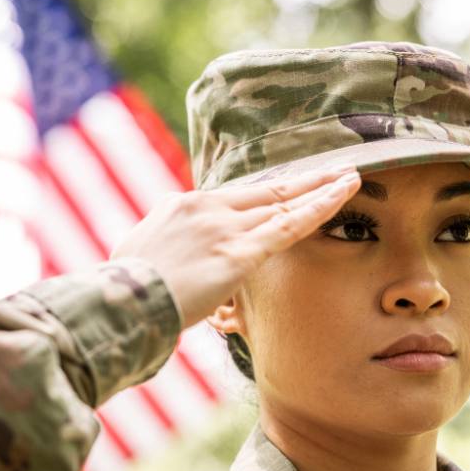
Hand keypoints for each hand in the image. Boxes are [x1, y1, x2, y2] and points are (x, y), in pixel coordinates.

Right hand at [110, 167, 362, 328]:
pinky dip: (320, 207)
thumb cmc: (123, 288)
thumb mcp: (138, 252)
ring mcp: (224, 228)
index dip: (268, 194)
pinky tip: (343, 193)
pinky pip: (289, 225)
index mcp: (182, 205)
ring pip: (283, 202)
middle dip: (303, 180)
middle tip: (335, 168)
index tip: (289, 188)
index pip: (235, 197)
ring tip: (351, 177)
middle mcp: (206, 207)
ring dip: (320, 188)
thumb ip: (161, 241)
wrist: (119, 302)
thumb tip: (162, 247)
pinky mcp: (238, 253)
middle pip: (266, 190)